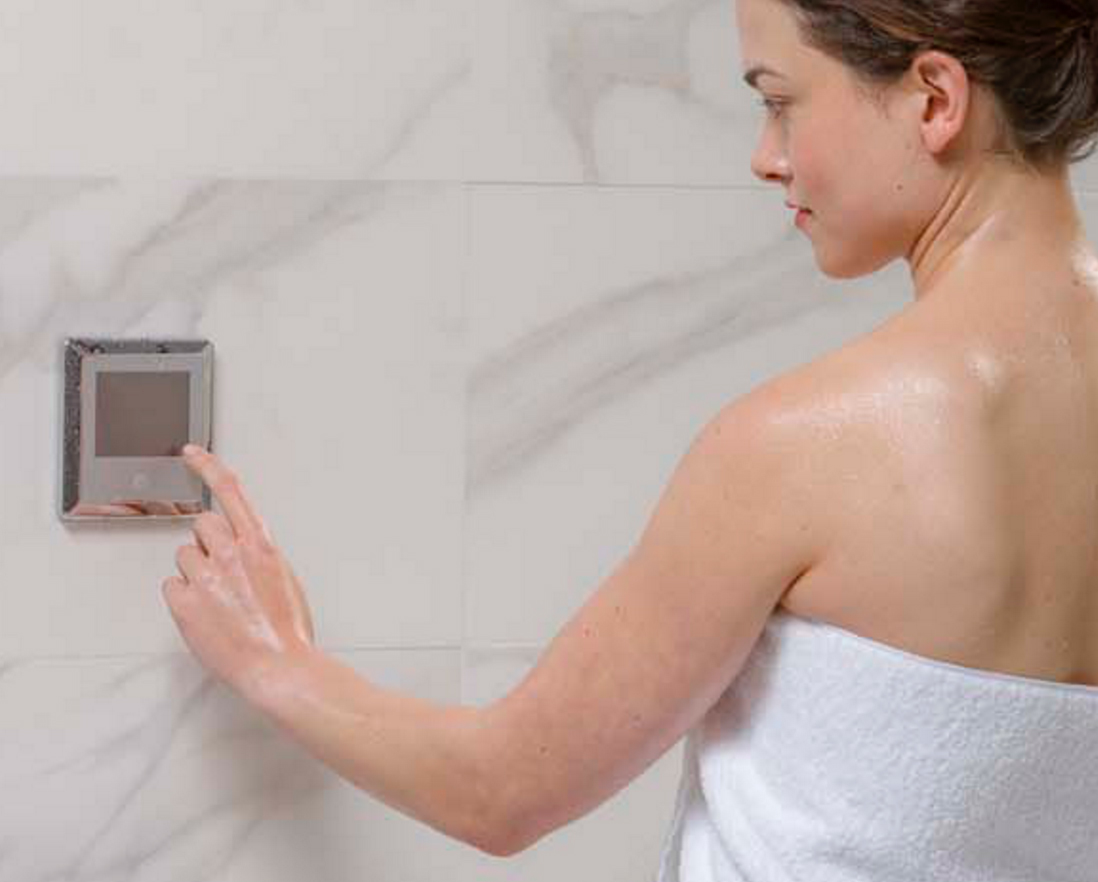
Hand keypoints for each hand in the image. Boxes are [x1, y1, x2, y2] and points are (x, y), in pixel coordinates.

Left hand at [162, 445, 316, 697]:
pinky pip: (172, 586)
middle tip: (222, 571)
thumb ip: (260, 555)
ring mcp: (206, 577)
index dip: (208, 466)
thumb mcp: (286, 578)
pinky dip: (184, 599)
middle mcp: (232, 554)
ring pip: (184, 556)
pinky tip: (205, 615)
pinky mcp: (184, 602)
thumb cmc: (288, 631)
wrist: (279, 667)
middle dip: (208, 543)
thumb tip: (245, 547)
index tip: (191, 453)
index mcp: (261, 545)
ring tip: (218, 600)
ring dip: (196, 573)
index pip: (230, 492)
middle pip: (201, 525)